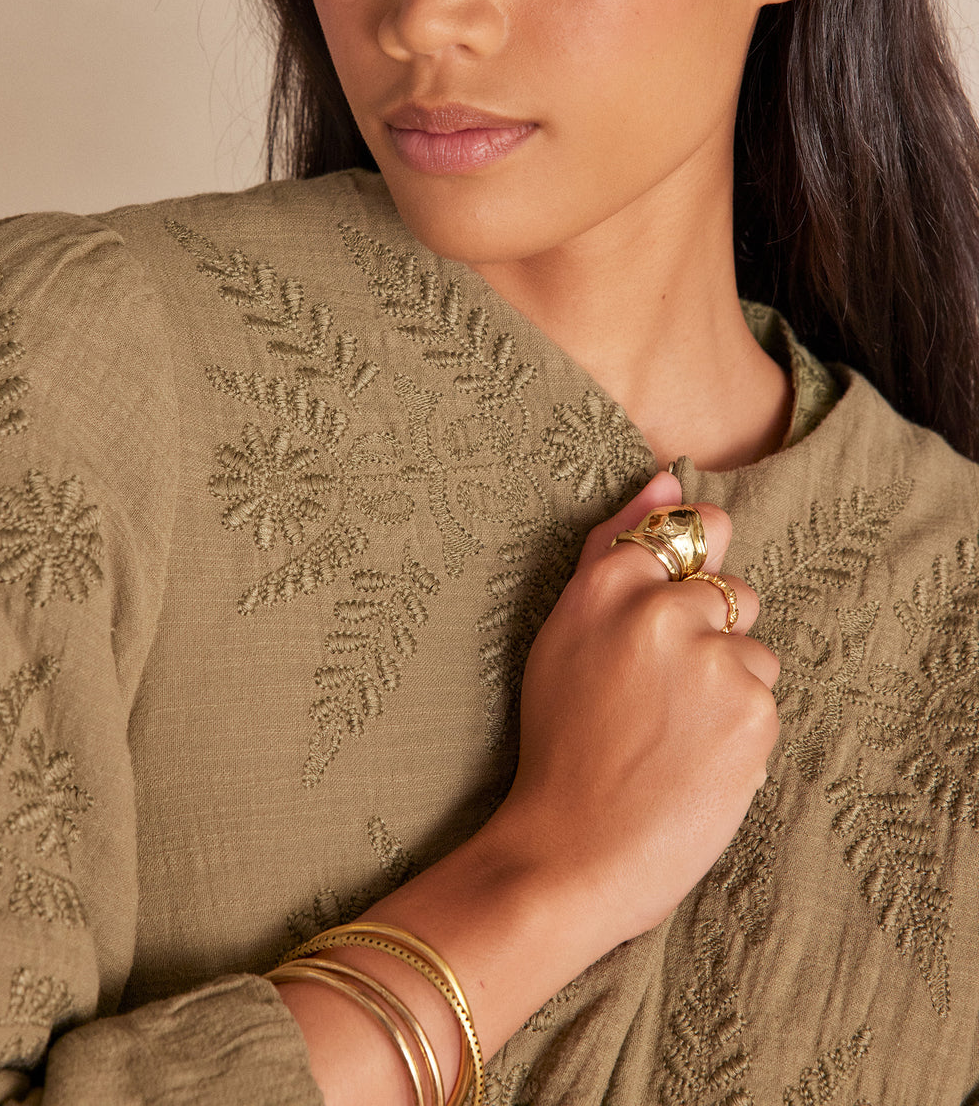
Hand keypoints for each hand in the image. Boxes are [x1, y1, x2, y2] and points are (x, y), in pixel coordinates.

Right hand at [480, 470, 779, 954]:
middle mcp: (660, 608)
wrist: (569, 852)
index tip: (665, 626)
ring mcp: (710, 658)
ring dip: (729, 689)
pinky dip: (740, 733)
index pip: (690, 533)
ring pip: (754, 652)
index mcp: (608, 582)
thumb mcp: (565, 630)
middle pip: (731, 592)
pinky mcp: (751, 711)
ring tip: (675, 739)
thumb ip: (617, 544)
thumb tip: (668, 475)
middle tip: (660, 700)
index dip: (685, 581)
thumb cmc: (561, 743)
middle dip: (711, 637)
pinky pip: (765, 701)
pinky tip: (695, 765)